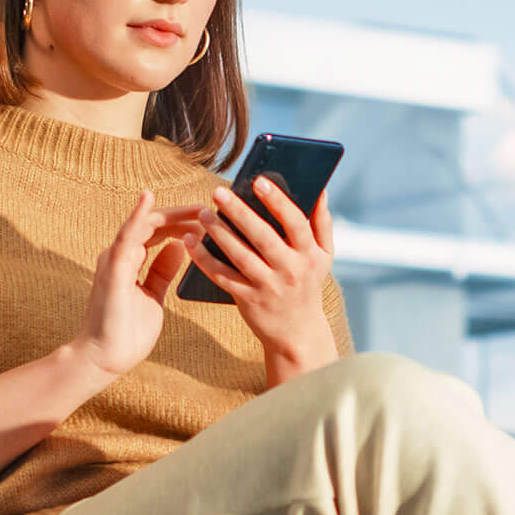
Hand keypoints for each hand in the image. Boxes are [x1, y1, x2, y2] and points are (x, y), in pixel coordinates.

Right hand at [69, 190, 206, 378]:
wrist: (105, 358)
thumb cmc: (126, 331)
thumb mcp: (153, 295)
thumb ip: (162, 271)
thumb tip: (179, 249)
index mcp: (130, 261)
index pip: (159, 231)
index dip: (183, 223)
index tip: (210, 221)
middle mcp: (121, 255)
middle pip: (154, 224)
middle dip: (183, 215)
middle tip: (211, 210)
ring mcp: (115, 260)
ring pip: (144, 224)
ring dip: (172, 215)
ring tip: (199, 208)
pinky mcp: (113, 269)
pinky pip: (125, 237)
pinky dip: (136, 216)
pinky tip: (148, 198)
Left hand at [182, 177, 337, 359]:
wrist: (298, 333)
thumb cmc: (308, 284)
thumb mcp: (324, 257)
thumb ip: (322, 223)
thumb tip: (320, 189)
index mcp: (309, 254)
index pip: (295, 223)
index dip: (277, 201)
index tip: (258, 181)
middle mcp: (290, 270)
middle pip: (263, 237)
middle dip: (239, 212)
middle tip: (218, 192)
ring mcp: (268, 287)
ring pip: (240, 256)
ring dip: (219, 233)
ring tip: (203, 213)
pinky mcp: (248, 300)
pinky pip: (223, 277)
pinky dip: (204, 260)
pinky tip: (191, 242)